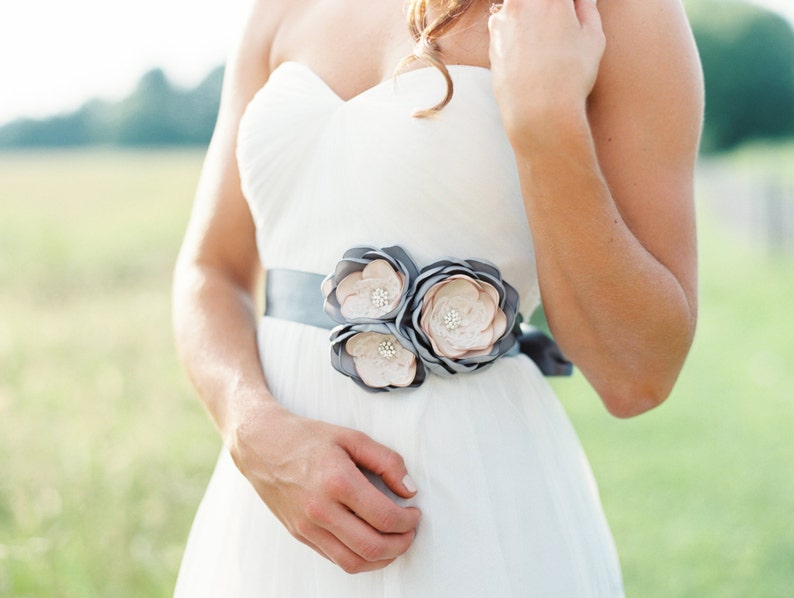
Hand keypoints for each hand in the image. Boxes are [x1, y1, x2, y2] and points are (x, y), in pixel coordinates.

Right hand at [229, 401, 419, 573]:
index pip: (384, 517)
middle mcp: (321, 509)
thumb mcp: (351, 437)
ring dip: (382, 559)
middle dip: (401, 544)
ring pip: (354, 562)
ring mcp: (308, 526)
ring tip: (394, 542)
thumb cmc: (307, 438)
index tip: (414, 513)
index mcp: (338, 481)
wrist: (261, 445)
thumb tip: (409, 489)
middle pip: (372, 547)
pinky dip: (358, 558)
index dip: (408, 521)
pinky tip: (369, 543)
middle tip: (410, 531)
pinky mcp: (300, 534)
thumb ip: (386, 461)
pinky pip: (335, 559)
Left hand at [488, 0, 604, 143]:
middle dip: (549, 9)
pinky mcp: (491, 40)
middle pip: (536, 0)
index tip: (573, 14)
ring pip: (519, 6)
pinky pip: (507, 26)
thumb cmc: (570, 77)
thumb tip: (579, 1)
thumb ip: (586, 8)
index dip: (569, 7)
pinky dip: (518, 33)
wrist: (537, 112)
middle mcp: (521, 2)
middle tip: (560, 29)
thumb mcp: (593, 38)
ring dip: (531, 16)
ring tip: (547, 43)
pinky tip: (532, 55)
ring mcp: (502, 20)